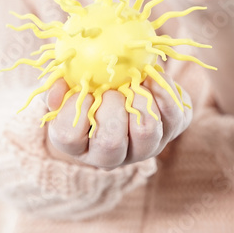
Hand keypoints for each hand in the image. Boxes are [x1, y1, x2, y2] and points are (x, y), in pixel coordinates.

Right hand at [44, 72, 192, 169]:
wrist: (128, 83)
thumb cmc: (91, 88)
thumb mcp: (69, 88)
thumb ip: (58, 86)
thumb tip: (59, 86)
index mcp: (79, 144)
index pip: (67, 137)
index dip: (73, 111)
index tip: (83, 91)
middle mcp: (111, 154)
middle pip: (109, 144)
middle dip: (111, 108)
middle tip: (112, 90)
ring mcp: (144, 147)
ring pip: (146, 133)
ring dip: (140, 101)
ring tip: (133, 84)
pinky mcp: (171, 131)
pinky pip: (174, 117)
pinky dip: (165, 93)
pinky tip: (153, 78)